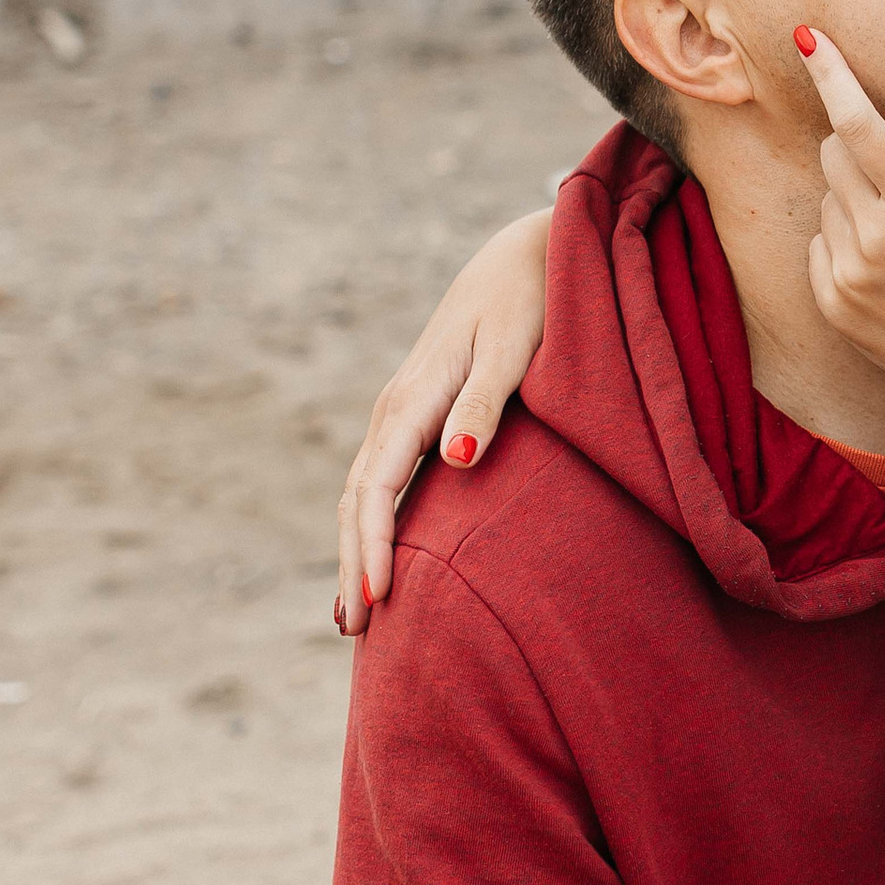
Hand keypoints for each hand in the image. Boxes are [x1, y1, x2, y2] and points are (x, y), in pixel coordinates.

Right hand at [334, 207, 552, 635]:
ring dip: (355, 550)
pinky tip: (376, 558)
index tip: (381, 600)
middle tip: (355, 630)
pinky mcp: (416, 412)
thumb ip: (486, 404)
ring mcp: (402, 409)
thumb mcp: (514, 348)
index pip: (380, 488)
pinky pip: (381, 479)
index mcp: (413, 397)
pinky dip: (369, 524)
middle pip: (360, 499)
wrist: (527, 254)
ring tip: (353, 614)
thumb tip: (456, 460)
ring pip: (363, 492)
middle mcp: (396, 406)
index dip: (375, 546)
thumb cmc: (530, 300)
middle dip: (354, 562)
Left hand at [791, 28, 884, 442]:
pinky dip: (845, 237)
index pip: (856, 122)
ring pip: (827, 196)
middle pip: (833, 151)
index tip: (805, 37)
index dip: (829, 73)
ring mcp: (846, 271)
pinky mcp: (830, 300)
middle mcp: (874, 235)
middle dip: (856, 142)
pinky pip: (819, 241)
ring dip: (855, 195)